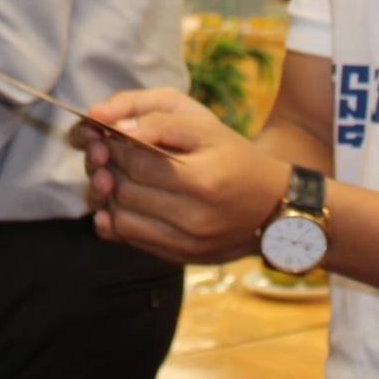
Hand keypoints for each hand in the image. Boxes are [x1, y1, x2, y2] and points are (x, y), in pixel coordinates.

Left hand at [80, 89, 292, 264]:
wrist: (272, 206)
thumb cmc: (236, 158)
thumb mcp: (207, 127)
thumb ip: (160, 122)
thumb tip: (117, 128)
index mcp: (201, 180)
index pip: (135, 161)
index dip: (115, 144)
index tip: (110, 134)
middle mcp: (193, 218)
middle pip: (125, 190)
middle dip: (107, 167)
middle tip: (106, 152)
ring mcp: (185, 243)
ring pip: (121, 218)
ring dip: (108, 195)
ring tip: (114, 175)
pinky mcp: (179, 257)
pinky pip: (132, 241)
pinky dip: (116, 220)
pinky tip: (119, 203)